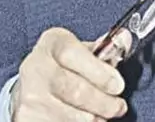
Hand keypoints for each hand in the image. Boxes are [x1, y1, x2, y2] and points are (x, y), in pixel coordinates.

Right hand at [11, 27, 132, 120]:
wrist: (30, 88)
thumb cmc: (60, 67)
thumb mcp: (79, 52)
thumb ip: (102, 50)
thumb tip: (126, 40)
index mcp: (51, 44)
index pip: (74, 55)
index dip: (100, 72)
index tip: (118, 85)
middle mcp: (35, 68)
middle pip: (76, 90)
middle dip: (104, 102)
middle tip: (118, 106)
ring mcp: (29, 97)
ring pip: (74, 116)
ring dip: (95, 118)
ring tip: (101, 114)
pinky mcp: (28, 119)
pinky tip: (83, 118)